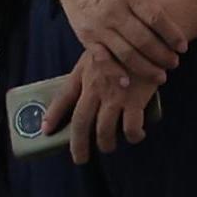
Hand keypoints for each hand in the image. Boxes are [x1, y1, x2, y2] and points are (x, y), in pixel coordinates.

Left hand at [48, 44, 165, 158]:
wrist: (150, 37)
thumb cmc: (124, 46)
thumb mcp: (99, 53)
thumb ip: (89, 71)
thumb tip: (85, 94)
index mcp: (84, 73)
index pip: (63, 97)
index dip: (53, 115)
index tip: (46, 131)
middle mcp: (95, 87)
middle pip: (81, 122)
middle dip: (78, 145)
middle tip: (80, 159)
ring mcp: (115, 95)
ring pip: (104, 130)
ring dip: (106, 144)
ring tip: (108, 147)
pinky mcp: (135, 100)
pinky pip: (131, 128)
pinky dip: (133, 136)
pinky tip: (136, 136)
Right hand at [58, 0, 188, 86]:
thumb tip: (170, 17)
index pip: (156, 18)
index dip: (172, 35)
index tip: (183, 47)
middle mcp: (114, 11)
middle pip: (144, 40)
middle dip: (163, 56)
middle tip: (175, 63)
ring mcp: (98, 26)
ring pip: (126, 54)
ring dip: (146, 68)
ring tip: (161, 76)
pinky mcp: (85, 36)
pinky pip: (102, 59)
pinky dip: (114, 72)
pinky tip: (128, 82)